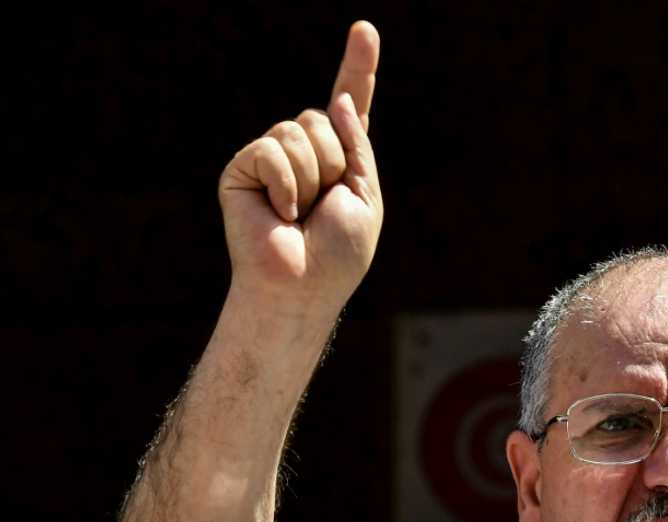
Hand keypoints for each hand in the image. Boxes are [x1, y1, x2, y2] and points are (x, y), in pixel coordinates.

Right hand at [218, 21, 381, 316]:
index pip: (350, 108)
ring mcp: (271, 160)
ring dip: (311, 177)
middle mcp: (304, 153)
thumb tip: (337, 101)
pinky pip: (269, 149)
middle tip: (323, 207)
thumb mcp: (366, 197)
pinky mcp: (242, 170)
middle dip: (334, 163)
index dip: (357, 68)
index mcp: (340, 160)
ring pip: (297, 131)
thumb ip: (358, 145)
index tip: (364, 29)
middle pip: (322, 118)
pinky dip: (284, 182)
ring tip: (301, 213)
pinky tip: (280, 213)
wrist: (302, 287)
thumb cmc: (337, 254)